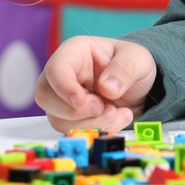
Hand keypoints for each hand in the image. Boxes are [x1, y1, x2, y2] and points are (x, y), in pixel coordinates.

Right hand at [35, 35, 157, 133]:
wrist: (139, 88)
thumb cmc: (132, 65)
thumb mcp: (137, 58)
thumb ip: (125, 68)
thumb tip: (106, 87)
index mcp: (75, 52)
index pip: (55, 68)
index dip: (63, 86)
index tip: (79, 100)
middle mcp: (63, 75)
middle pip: (46, 96)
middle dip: (74, 111)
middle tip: (102, 108)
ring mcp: (64, 99)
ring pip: (57, 118)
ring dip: (89, 123)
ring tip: (116, 113)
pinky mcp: (71, 118)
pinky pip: (72, 131)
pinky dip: (95, 131)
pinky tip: (116, 120)